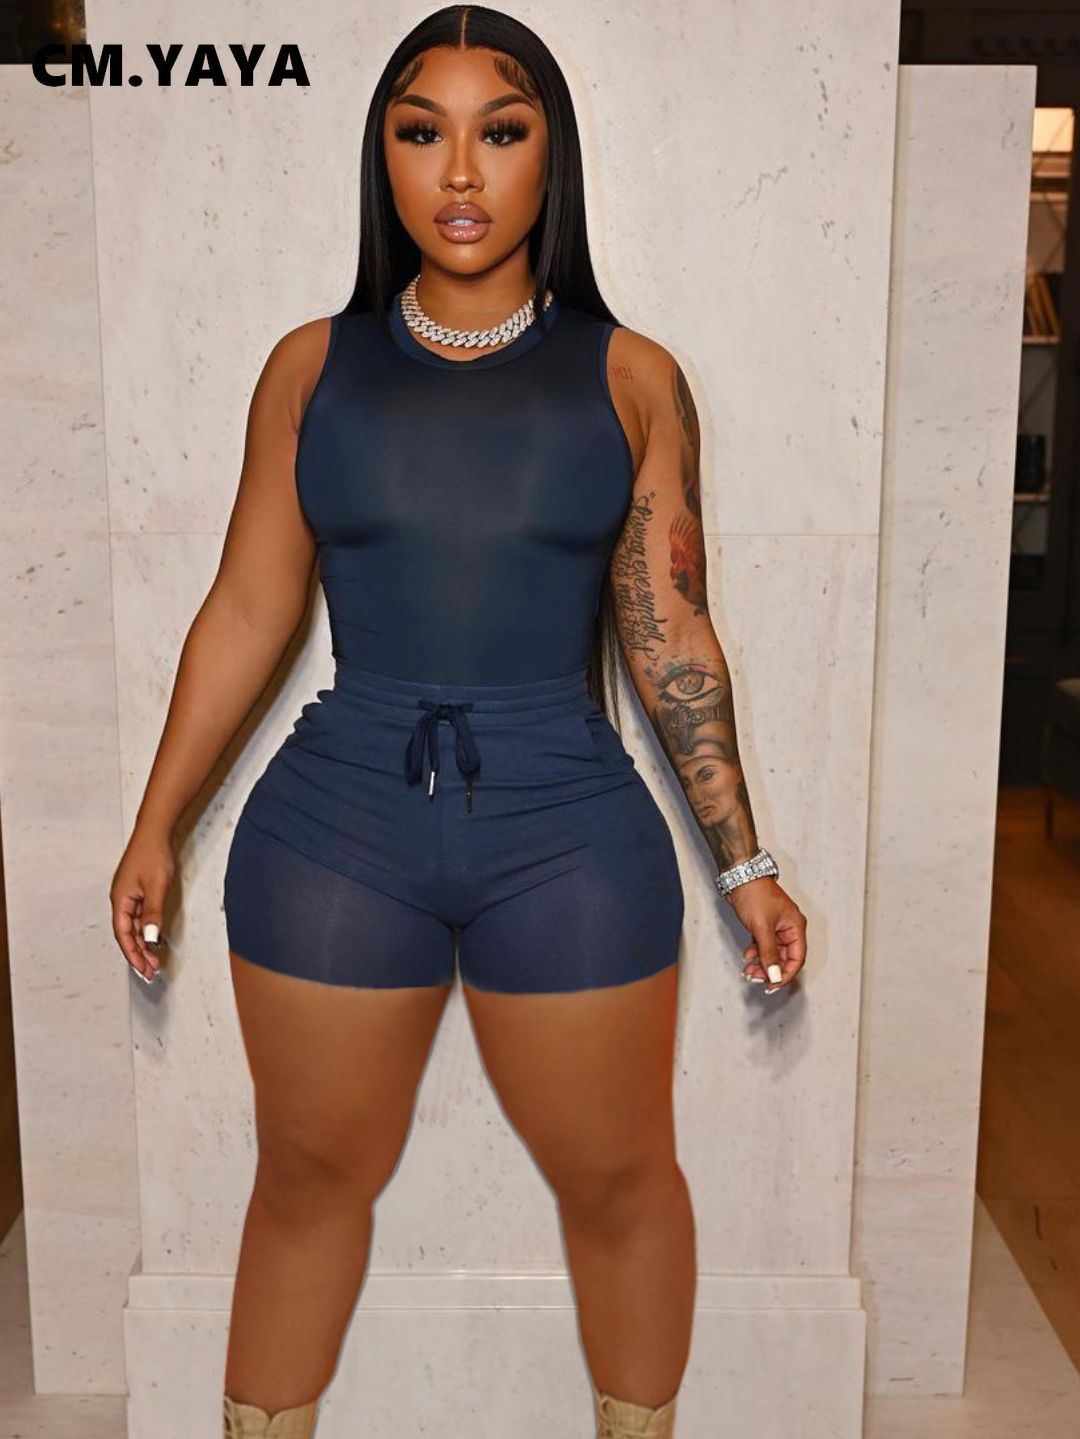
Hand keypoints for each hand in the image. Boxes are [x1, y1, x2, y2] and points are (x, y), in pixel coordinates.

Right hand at [110, 828, 175, 983]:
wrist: (155, 832)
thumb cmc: (153, 854)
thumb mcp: (157, 887)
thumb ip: (153, 914)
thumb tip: (149, 938)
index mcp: (120, 900)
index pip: (123, 935)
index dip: (133, 954)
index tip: (143, 969)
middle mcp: (121, 900)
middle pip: (127, 934)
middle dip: (138, 954)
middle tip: (151, 971)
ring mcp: (129, 895)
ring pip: (134, 926)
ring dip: (143, 943)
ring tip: (155, 960)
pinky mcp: (138, 891)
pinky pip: (139, 916)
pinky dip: (146, 929)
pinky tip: (155, 939)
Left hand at [723, 876, 806, 994]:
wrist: (739, 875)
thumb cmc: (754, 894)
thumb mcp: (762, 927)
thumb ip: (769, 953)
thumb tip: (775, 975)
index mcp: (796, 927)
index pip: (797, 958)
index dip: (785, 974)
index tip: (772, 985)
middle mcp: (789, 928)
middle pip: (785, 958)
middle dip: (770, 970)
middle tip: (755, 979)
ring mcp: (777, 926)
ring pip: (773, 953)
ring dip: (762, 964)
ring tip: (749, 971)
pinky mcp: (764, 925)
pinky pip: (764, 945)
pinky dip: (756, 953)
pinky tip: (747, 956)